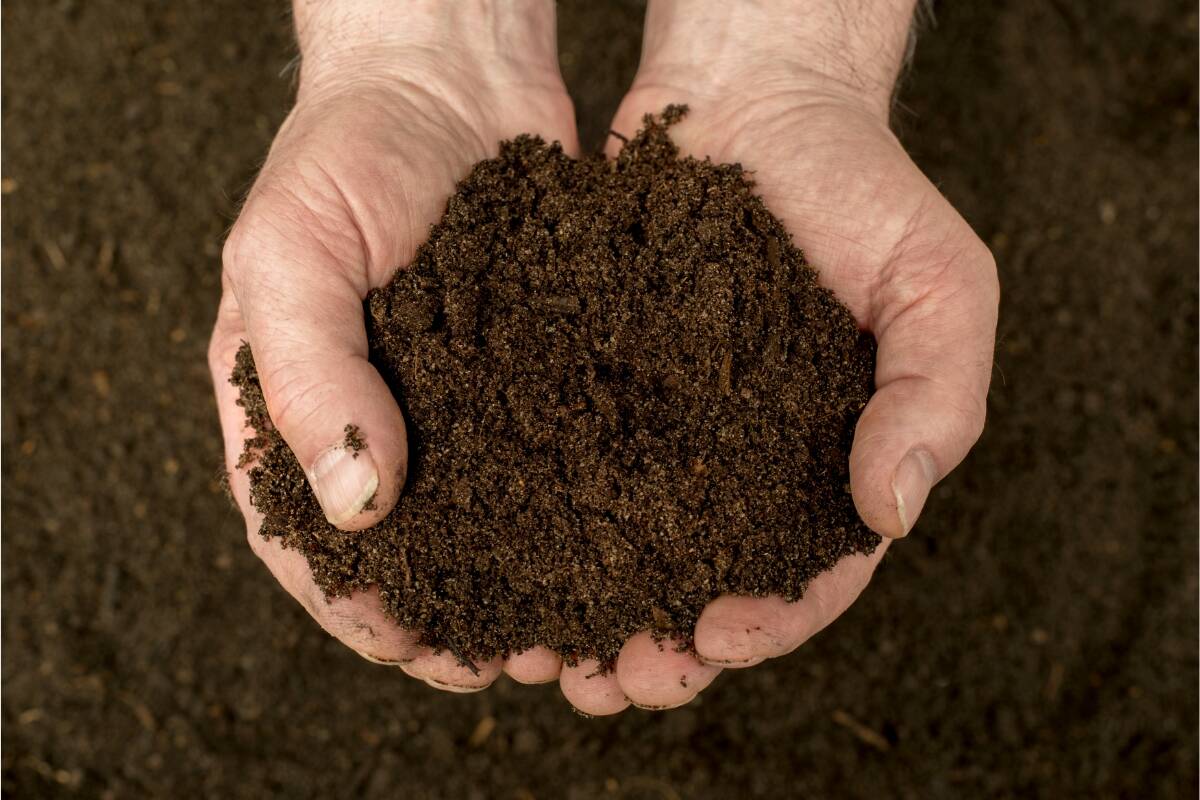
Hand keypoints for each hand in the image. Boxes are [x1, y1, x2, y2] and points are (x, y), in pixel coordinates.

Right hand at [208, 0, 577, 690]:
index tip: (417, 653)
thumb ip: (308, 378)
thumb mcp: (290, 254)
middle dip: (454, 621)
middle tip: (512, 668)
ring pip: (485, 525)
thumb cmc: (345, 153)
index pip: (309, 542)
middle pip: (407, 555)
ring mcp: (455, 404)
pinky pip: (546, 461)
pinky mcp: (527, 376)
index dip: (358, 610)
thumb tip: (359, 508)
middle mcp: (378, 420)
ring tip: (573, 635)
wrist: (446, 77)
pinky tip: (616, 549)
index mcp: (294, 410)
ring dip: (522, 588)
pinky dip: (571, 515)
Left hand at [560, 0, 998, 713]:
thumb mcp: (939, 283)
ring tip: (548, 656)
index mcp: (831, 461)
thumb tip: (893, 510)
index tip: (714, 637)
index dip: (769, 622)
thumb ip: (937, 396)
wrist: (755, 99)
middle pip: (707, 586)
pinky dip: (540, 525)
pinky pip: (568, 468)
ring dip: (591, 613)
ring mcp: (668, 430)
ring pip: (628, 550)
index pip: (812, 574)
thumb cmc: (862, 188)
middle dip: (662, 649)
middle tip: (612, 681)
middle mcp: (746, 462)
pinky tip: (503, 558)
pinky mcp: (599, 386)